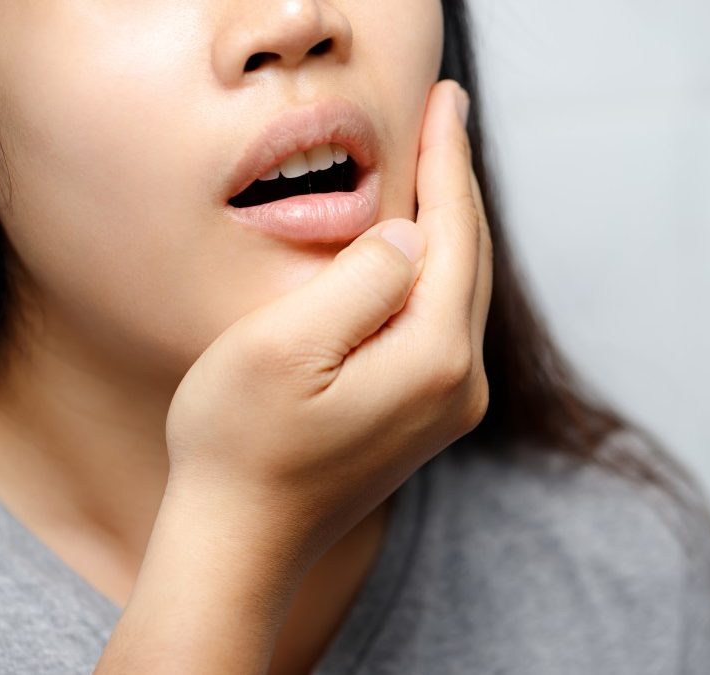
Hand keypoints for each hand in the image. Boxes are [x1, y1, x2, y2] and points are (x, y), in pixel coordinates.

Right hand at [164, 79, 492, 574]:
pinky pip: (443, 321)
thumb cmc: (241, 444)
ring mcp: (447, 407)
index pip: (453, 232)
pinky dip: (436, 271)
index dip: (448, 159)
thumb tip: (410, 237)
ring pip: (459, 289)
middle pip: (469, 257)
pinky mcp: (425, 418)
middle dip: (457, 181)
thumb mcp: (284, 344)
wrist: (241, 543)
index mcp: (432, 356)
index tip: (443, 100)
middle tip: (447, 113)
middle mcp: (459, 384)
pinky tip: (422, 246)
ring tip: (440, 164)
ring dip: (450, 223)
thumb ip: (360, 279)